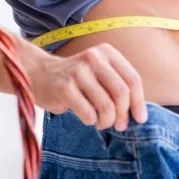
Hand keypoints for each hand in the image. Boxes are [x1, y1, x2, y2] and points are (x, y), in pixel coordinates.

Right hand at [20, 42, 146, 130]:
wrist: (39, 74)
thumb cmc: (75, 80)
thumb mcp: (99, 73)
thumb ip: (118, 86)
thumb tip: (139, 114)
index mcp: (107, 52)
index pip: (133, 80)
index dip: (139, 102)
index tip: (140, 119)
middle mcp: (94, 58)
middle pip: (122, 94)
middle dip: (123, 115)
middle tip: (118, 125)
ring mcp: (78, 72)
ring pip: (106, 106)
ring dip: (106, 121)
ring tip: (101, 122)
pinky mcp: (65, 88)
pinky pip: (89, 114)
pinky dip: (91, 121)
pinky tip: (86, 118)